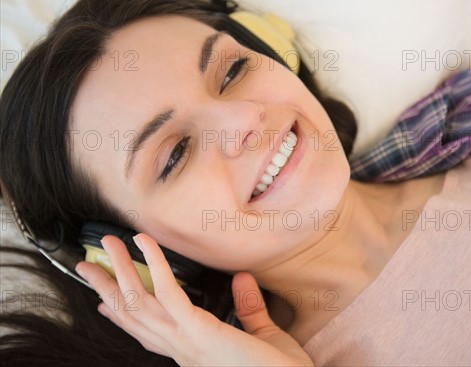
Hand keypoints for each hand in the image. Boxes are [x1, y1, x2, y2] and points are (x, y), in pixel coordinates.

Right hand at [75, 234, 312, 365]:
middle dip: (107, 288)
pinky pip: (169, 295)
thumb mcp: (261, 335)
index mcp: (191, 351)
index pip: (148, 333)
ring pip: (141, 302)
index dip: (121, 317)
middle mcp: (181, 349)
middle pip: (133, 316)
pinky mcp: (201, 333)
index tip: (102, 302)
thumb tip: (241, 279)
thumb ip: (248, 308)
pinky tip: (144, 244)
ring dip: (120, 270)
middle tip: (86, 264)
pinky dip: (155, 266)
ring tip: (107, 243)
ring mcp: (187, 342)